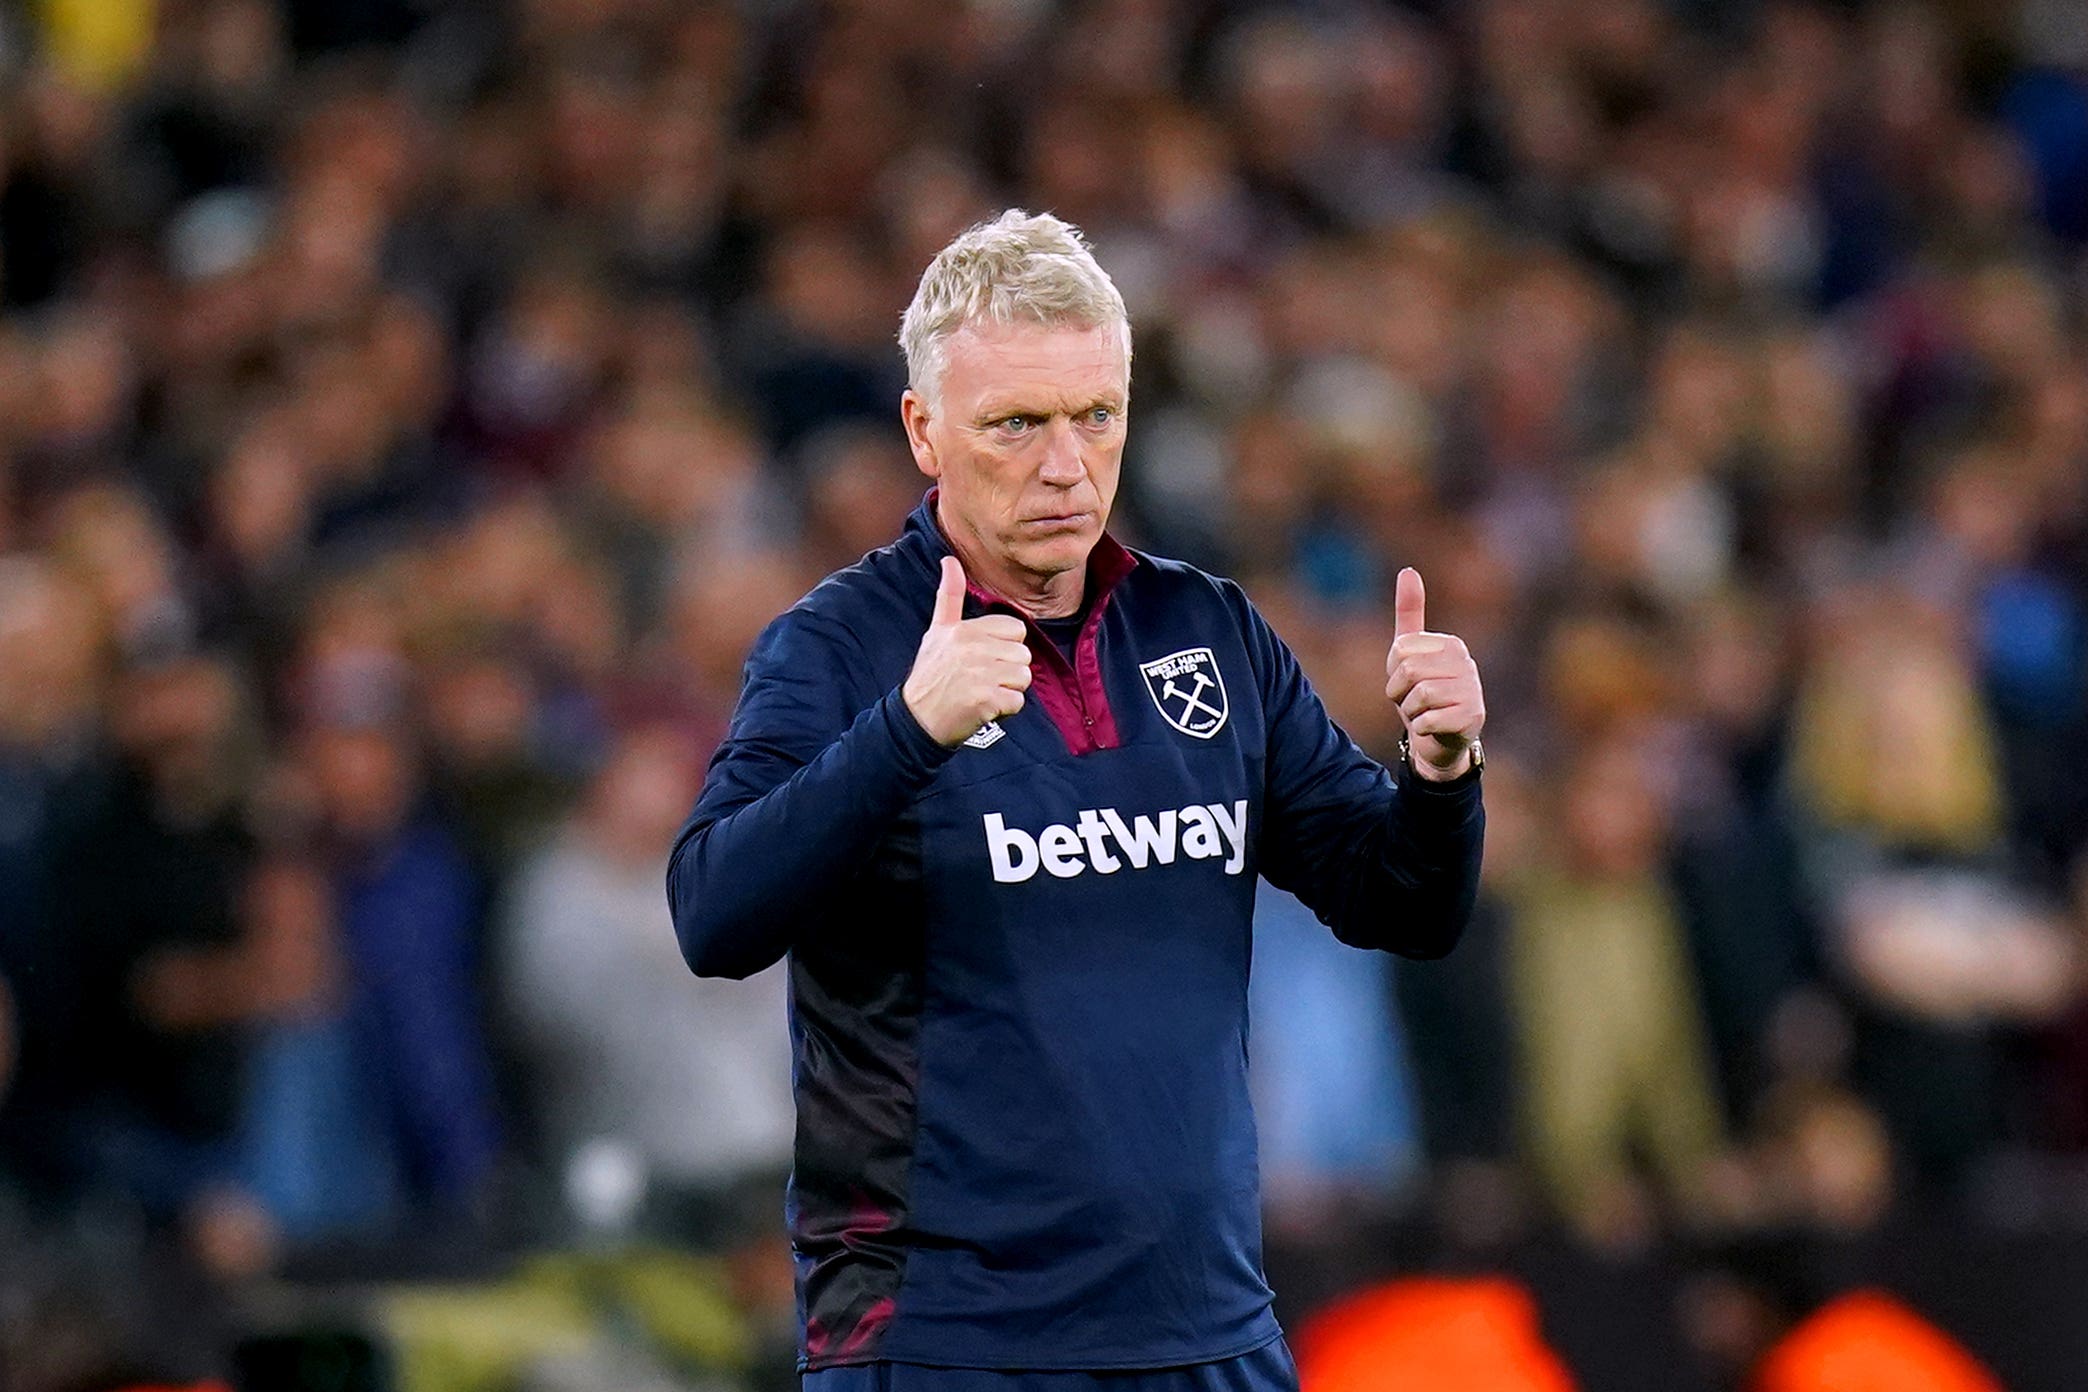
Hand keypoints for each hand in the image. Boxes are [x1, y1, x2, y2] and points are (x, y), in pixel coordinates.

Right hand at [903, 557, 1033, 745]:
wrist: (917, 719)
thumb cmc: (931, 674)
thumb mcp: (937, 631)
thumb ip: (949, 595)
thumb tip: (949, 559)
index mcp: (964, 630)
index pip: (1016, 630)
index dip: (1004, 647)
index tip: (982, 659)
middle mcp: (972, 649)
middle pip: (1023, 655)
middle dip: (1008, 671)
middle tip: (981, 679)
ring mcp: (980, 675)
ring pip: (1024, 678)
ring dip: (1008, 690)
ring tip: (983, 692)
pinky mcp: (986, 701)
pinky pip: (1018, 702)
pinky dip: (1005, 710)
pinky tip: (984, 708)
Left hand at [1384, 567, 1484, 779]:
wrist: (1441, 740)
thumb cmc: (1423, 694)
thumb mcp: (1409, 654)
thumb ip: (1410, 613)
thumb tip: (1408, 570)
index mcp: (1451, 644)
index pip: (1400, 652)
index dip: (1393, 674)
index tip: (1407, 684)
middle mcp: (1466, 663)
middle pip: (1408, 673)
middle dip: (1400, 695)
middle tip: (1413, 703)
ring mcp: (1473, 690)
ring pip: (1418, 698)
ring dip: (1410, 712)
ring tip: (1424, 714)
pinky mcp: (1473, 717)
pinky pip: (1427, 721)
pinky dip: (1420, 729)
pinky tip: (1432, 728)